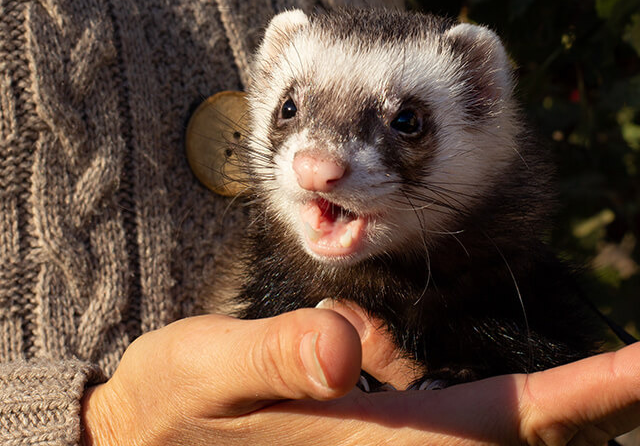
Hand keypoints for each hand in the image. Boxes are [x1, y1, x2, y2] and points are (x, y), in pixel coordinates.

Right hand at [81, 305, 639, 445]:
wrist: (142, 439)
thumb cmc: (173, 408)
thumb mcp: (210, 370)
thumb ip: (275, 356)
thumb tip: (342, 347)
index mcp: (377, 435)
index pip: (512, 416)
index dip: (592, 394)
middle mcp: (396, 442)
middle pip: (526, 425)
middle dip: (595, 396)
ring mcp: (384, 437)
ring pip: (489, 413)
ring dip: (542, 391)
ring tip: (512, 355)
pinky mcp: (365, 425)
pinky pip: (439, 401)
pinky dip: (467, 383)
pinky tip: (381, 353)